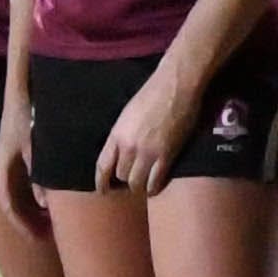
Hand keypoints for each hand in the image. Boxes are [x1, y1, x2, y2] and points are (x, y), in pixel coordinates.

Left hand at [96, 65, 202, 192]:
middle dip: (125, 180)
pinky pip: (156, 181)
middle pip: (121, 176)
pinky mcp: (167, 155)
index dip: (101, 182)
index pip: (103, 165)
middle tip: (132, 179)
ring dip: (140, 185)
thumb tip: (121, 152)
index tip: (103, 190)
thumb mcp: (128, 114)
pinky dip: (154, 188)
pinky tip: (154, 188)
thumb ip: (122, 135)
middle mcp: (129, 146)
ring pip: (137, 182)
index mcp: (117, 134)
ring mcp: (148, 152)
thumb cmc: (153, 94)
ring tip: (144, 184)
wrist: (176, 85)